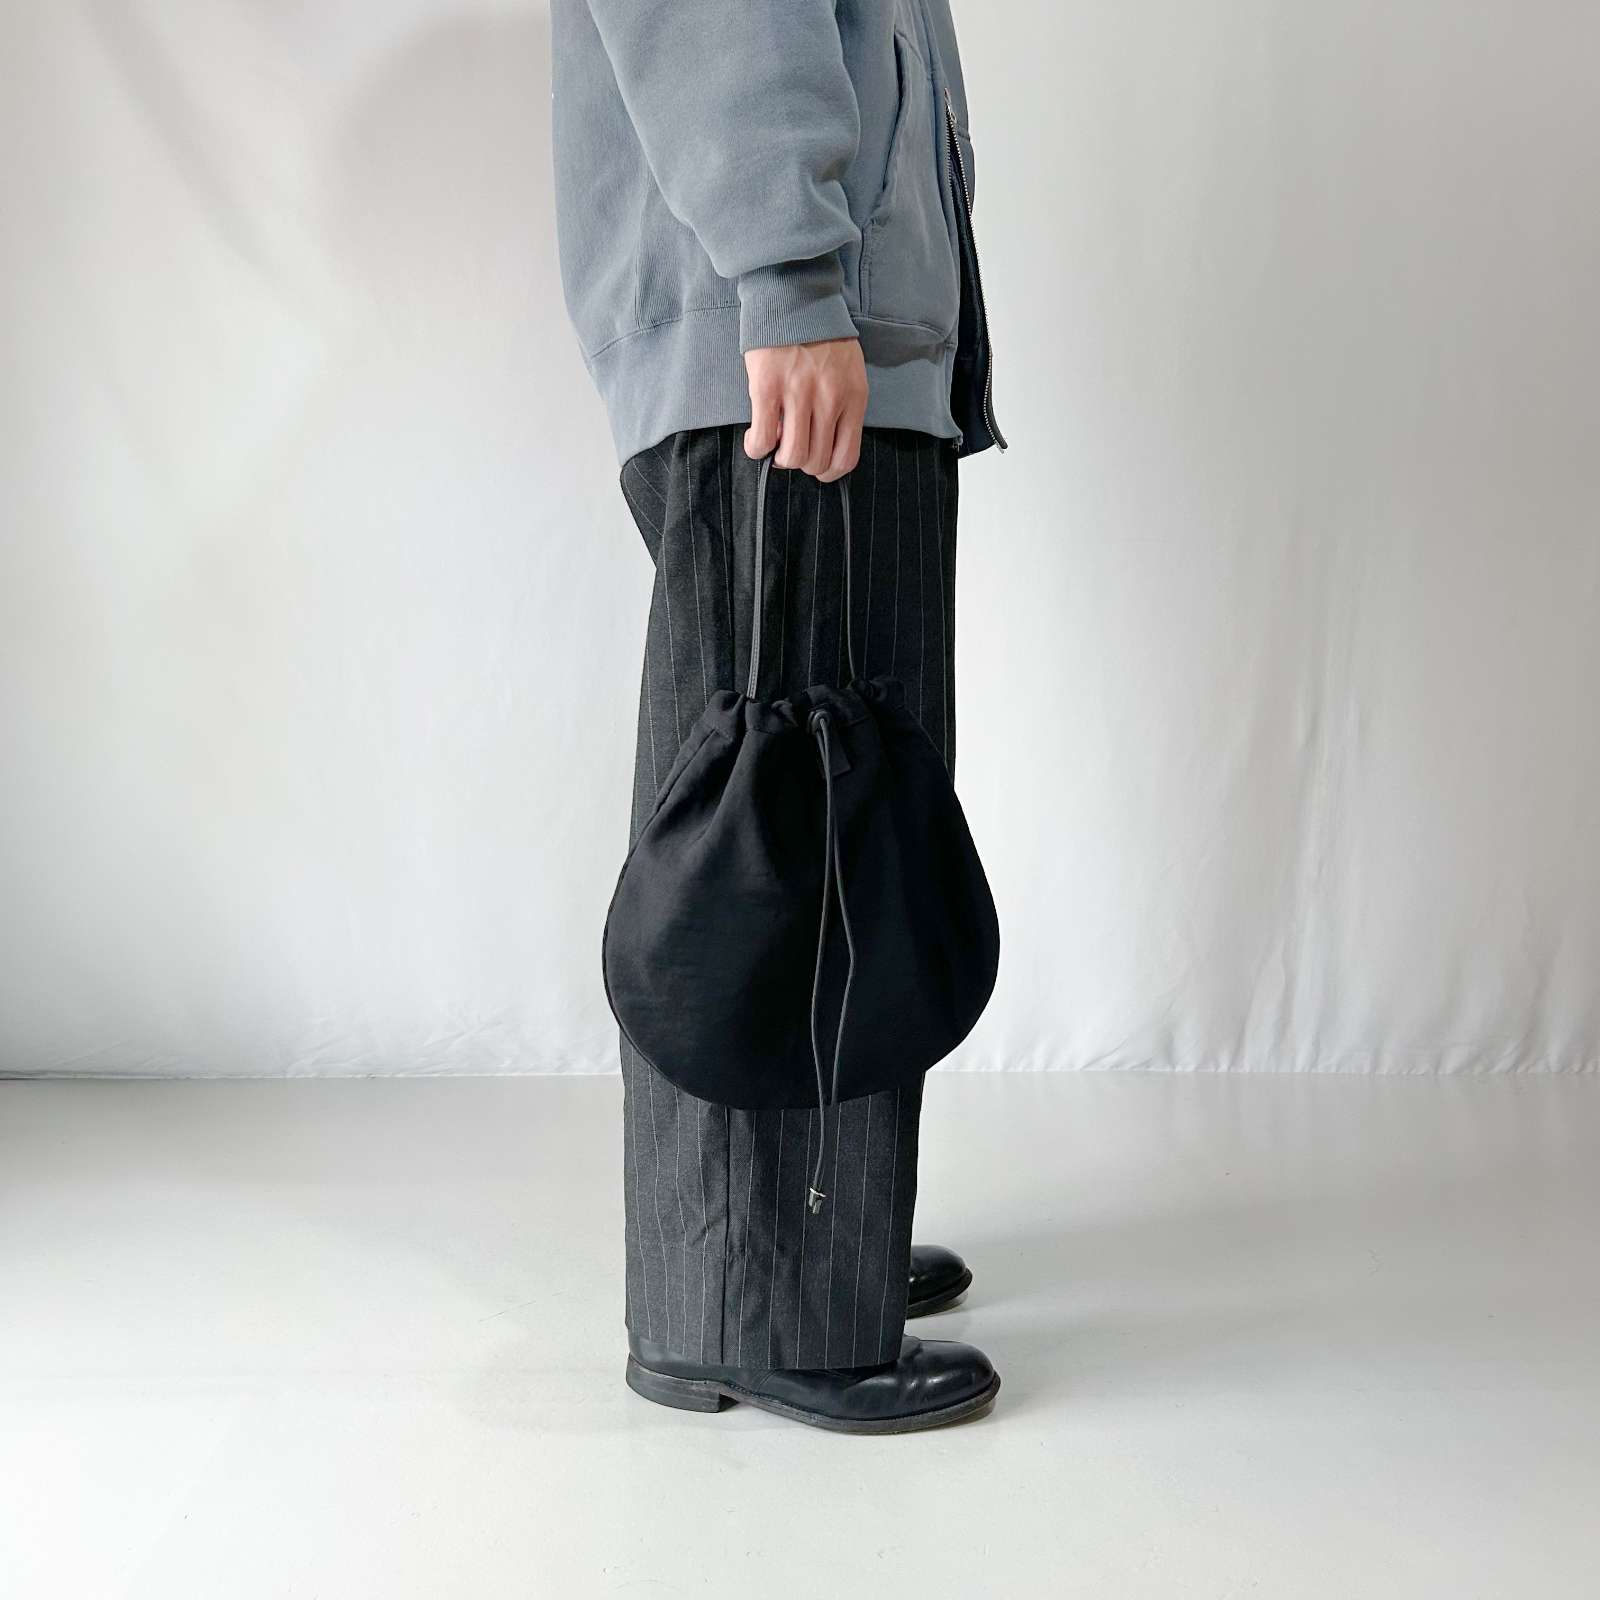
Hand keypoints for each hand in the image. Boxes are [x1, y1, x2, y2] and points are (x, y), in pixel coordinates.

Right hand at [743, 338, 867, 481]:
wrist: (795, 295)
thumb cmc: (820, 335)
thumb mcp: (847, 371)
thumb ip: (841, 405)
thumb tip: (820, 441)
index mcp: (853, 396)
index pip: (846, 458)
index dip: (827, 470)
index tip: (815, 462)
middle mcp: (829, 399)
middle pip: (817, 461)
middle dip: (802, 464)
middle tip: (790, 448)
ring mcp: (798, 394)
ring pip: (792, 457)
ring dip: (780, 459)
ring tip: (774, 443)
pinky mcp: (767, 388)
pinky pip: (762, 439)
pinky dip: (756, 448)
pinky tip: (755, 439)